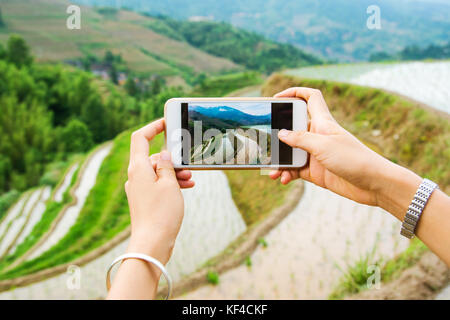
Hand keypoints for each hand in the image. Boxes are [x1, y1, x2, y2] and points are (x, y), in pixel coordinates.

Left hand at [125, 119, 192, 263]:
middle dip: (172, 158)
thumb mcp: (170, 184)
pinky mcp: (144, 200)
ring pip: (157, 172)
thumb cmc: (161, 213)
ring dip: (174, 172)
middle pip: (153, 157)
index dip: (152, 127)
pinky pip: (158, 184)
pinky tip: (186, 188)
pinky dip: (170, 183)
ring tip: (190, 180)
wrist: (152, 243)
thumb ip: (168, 165)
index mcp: (138, 168)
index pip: (140, 138)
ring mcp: (138, 189)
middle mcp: (135, 176)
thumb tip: (165, 153)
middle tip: (188, 165)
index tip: (166, 122)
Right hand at [269, 87, 400, 206]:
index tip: (277, 98)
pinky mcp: (316, 171)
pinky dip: (287, 173)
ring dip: (280, 160)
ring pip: (291, 152)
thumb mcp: (323, 146)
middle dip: (278, 135)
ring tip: (272, 170)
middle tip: (264, 141)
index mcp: (322, 122)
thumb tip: (281, 134)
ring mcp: (316, 154)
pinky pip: (295, 169)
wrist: (373, 184)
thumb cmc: (353, 159)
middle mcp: (318, 136)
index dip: (295, 92)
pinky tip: (283, 179)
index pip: (310, 98)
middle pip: (293, 128)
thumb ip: (299, 139)